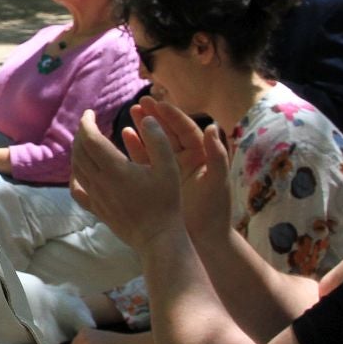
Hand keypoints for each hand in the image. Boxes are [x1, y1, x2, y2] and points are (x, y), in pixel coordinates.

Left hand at [69, 108, 186, 253]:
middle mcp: (100, 182)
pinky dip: (74, 175)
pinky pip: (77, 190)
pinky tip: (79, 171)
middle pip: (79, 152)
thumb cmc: (166, 202)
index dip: (86, 123)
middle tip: (88, 123)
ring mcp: (96, 197)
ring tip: (86, 141)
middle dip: (81, 133)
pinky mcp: (97, 209)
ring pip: (76, 168)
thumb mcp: (169, 167)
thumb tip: (147, 119)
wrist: (157, 237)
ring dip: (77, 151)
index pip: (90, 139)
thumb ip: (158, 140)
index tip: (89, 112)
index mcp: (115, 169)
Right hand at [132, 99, 235, 242]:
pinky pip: (144, 160)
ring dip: (143, 129)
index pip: (186, 129)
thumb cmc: (215, 212)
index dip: (172, 116)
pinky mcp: (158, 181)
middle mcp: (185, 160)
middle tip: (140, 104)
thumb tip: (212, 127)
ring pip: (155, 144)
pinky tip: (124, 136)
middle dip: (155, 117)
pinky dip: (135, 148)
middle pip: (168, 133)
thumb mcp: (218, 182)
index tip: (158, 103)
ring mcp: (170, 170)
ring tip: (129, 116)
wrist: (204, 240)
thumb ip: (217, 155)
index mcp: (201, 156)